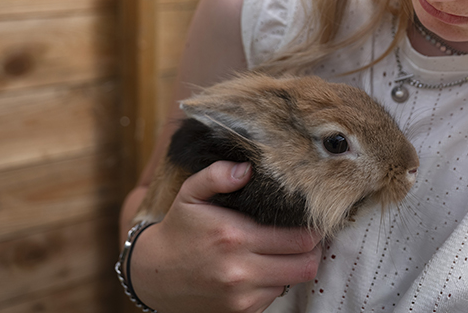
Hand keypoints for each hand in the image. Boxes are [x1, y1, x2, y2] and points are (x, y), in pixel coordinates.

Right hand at [129, 160, 321, 312]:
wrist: (154, 275)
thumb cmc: (179, 229)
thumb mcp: (190, 194)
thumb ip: (217, 175)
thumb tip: (247, 169)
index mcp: (234, 236)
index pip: (299, 238)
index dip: (314, 228)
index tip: (312, 218)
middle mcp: (240, 270)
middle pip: (306, 264)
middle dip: (314, 248)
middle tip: (309, 234)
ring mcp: (241, 296)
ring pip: (293, 280)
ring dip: (294, 264)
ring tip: (285, 248)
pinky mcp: (240, 312)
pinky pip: (274, 296)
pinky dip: (276, 280)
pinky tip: (265, 265)